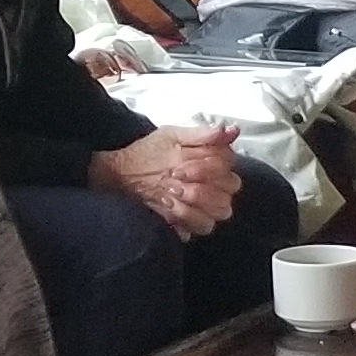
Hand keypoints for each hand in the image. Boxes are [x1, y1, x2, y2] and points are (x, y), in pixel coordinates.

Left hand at [91, 125, 243, 237]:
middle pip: (231, 187)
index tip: (178, 167)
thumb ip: (201, 134)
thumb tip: (231, 130)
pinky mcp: (196, 223)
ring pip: (222, 209)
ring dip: (195, 200)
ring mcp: (209, 205)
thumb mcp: (171, 136)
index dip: (207, 167)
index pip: (229, 164)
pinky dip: (187, 217)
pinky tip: (169, 208)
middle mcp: (218, 184)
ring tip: (169, 193)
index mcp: (215, 161)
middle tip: (173, 179)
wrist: (124, 173)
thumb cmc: (149, 152)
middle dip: (202, 185)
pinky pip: (205, 225)